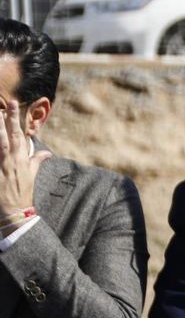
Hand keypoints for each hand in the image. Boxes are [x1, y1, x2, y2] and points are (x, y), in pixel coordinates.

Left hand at [0, 101, 48, 216]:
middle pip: (7, 135)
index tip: (12, 105)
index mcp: (21, 159)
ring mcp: (1, 166)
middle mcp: (11, 160)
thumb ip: (37, 161)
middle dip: (5, 119)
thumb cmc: (22, 194)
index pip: (18, 134)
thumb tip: (47, 152)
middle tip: (1, 105)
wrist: (14, 212)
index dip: (15, 119)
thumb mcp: (31, 176)